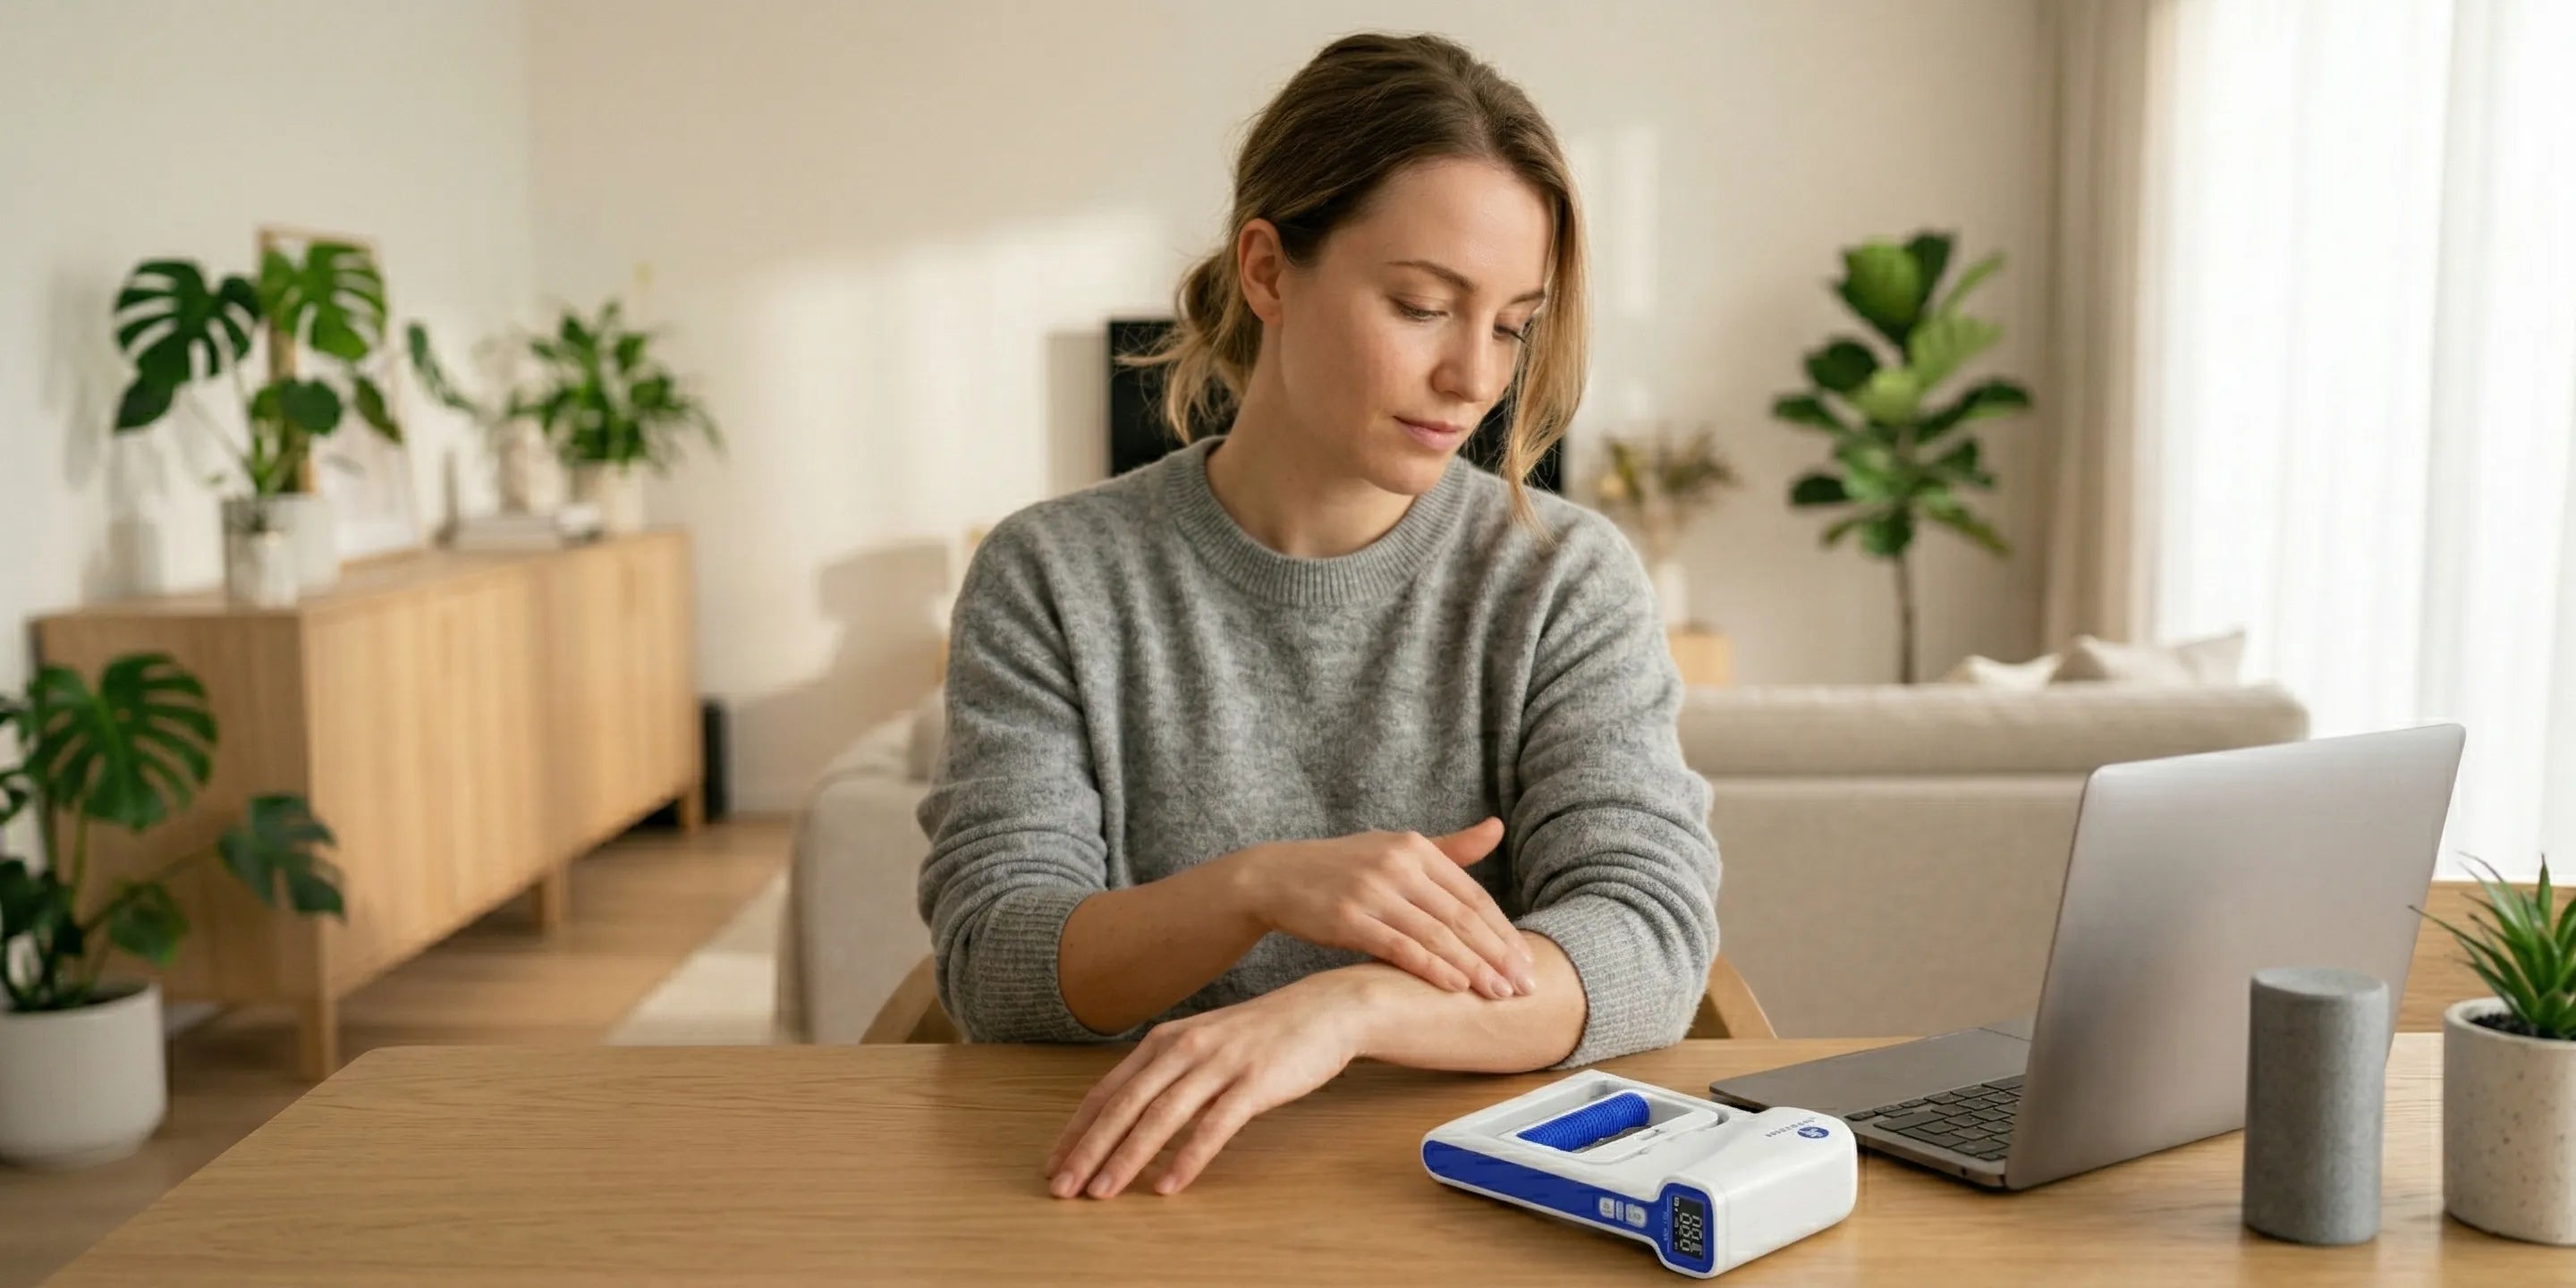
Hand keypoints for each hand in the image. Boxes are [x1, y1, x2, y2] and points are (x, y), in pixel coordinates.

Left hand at [1043, 977, 1361, 1198]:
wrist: (1326, 1009)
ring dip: (1127, 1158)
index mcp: (1166, 1040)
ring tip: (1103, 1192)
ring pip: (1161, 1116)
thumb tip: (1130, 1116)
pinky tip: (1169, 1184)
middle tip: (1062, 1187)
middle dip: (1089, 1149)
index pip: (1107, 1089)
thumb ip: (1168, 1073)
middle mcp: (1185, 1047)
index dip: (1077, 1128)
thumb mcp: (1205, 1044)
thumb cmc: (1263, 1034)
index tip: (1053, 1163)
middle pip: (1124, 1105)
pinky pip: (1214, 1125)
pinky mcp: (1255, 1081)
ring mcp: (1220, 1062)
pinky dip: (1188, 1157)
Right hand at [1222, 818, 1537, 998]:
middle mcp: (1398, 864)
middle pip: (1461, 917)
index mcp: (1415, 847)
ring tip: (1499, 994)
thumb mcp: (1395, 848)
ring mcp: (1372, 891)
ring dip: (1473, 968)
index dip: (1503, 931)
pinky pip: (1400, 948)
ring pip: (1436, 935)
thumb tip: (1497, 828)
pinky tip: (1455, 988)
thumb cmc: (1342, 867)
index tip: (1526, 962)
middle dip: (1497, 955)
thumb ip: (1449, 848)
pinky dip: (1432, 969)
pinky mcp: (1348, 918)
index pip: (1473, 896)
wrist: (1276, 876)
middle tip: (1525, 986)